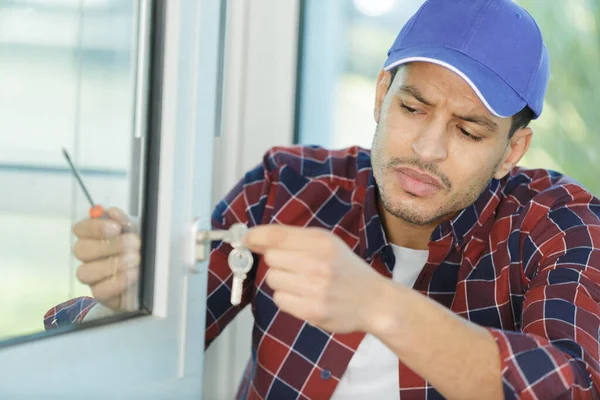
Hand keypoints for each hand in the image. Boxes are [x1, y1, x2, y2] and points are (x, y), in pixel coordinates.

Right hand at [72, 207, 140, 310]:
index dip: (95, 228)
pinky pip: (99, 291)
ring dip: (112, 264)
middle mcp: (89, 257)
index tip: (116, 228)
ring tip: (136, 259)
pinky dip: (116, 282)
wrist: (156, 272)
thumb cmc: (143, 247)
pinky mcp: (102, 294)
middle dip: (109, 246)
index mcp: (94, 237)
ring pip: (85, 272)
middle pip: (81, 250)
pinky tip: (132, 274)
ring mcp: (93, 277)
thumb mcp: (138, 229)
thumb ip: (124, 220)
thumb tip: (112, 212)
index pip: (80, 229)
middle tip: (134, 243)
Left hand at [244, 225, 386, 332]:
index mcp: (321, 242)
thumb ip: (292, 239)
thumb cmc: (346, 269)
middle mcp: (317, 263)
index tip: (244, 238)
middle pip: (270, 258)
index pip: (276, 236)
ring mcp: (315, 289)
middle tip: (295, 266)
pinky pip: (279, 300)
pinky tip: (304, 296)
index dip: (254, 236)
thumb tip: (253, 238)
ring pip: (272, 280)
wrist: (374, 301)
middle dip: (278, 262)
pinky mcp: (312, 311)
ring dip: (282, 281)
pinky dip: (287, 298)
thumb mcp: (327, 244)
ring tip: (302, 283)